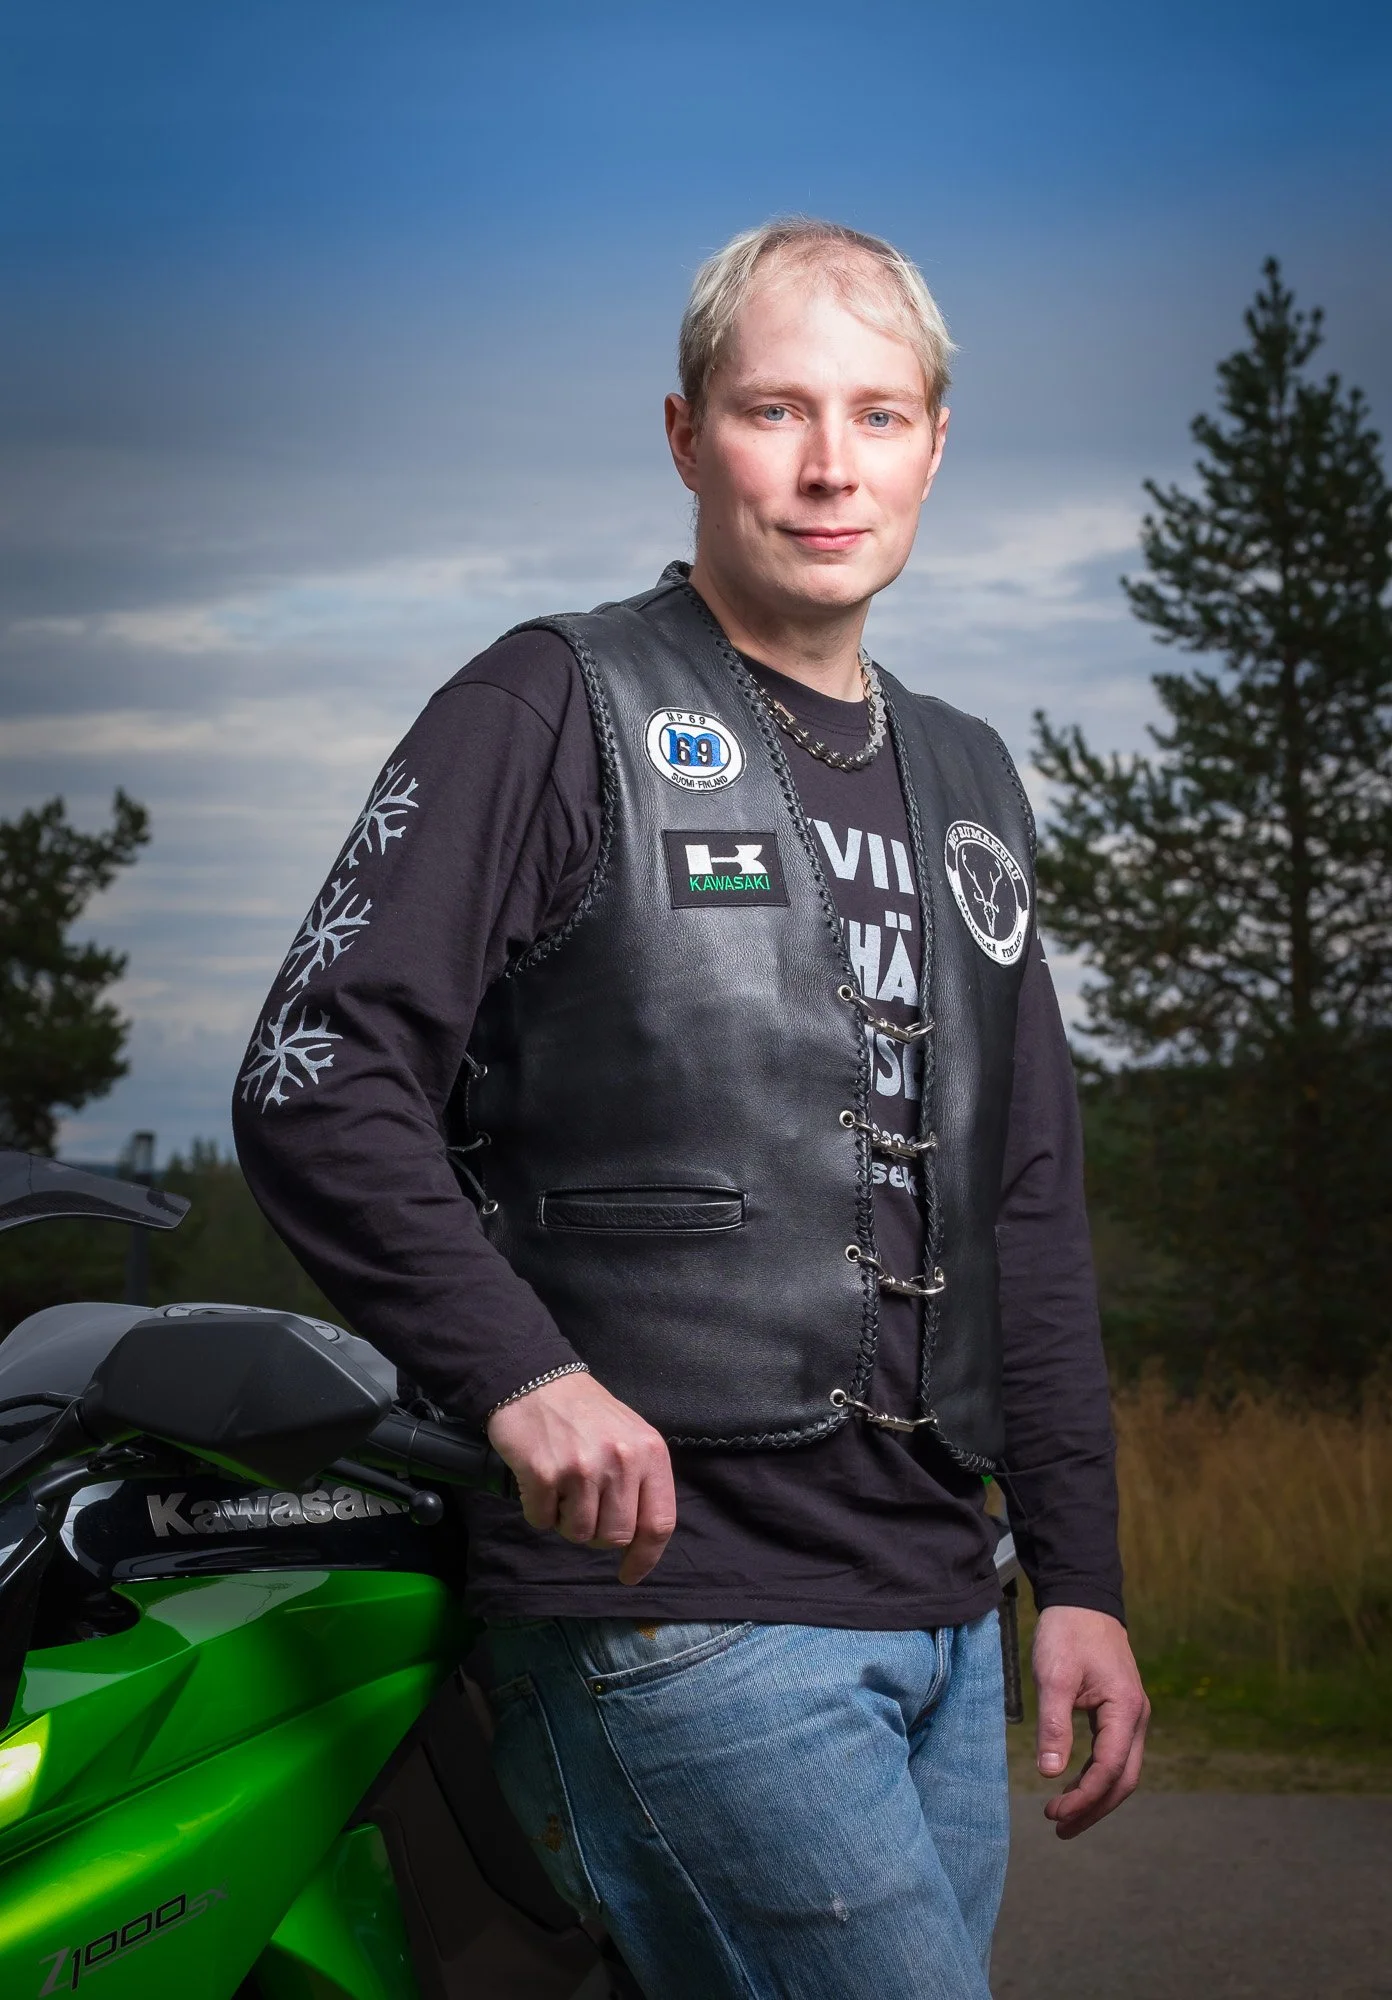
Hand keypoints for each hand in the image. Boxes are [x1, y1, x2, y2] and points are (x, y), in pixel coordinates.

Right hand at [486, 1371, 676, 1585]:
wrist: (536, 1379)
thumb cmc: (585, 1412)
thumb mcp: (630, 1435)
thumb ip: (641, 1479)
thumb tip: (641, 1537)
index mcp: (649, 1452)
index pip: (659, 1522)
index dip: (645, 1557)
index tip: (629, 1574)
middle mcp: (621, 1460)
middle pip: (616, 1536)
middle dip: (597, 1532)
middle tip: (582, 1505)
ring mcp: (582, 1467)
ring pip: (578, 1534)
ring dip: (565, 1520)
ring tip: (561, 1486)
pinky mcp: (543, 1472)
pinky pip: (542, 1520)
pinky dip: (537, 1509)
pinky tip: (539, 1479)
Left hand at [1032, 1605, 1148, 1838]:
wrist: (1081, 1599)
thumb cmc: (1067, 1633)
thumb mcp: (1053, 1676)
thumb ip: (1054, 1725)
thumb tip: (1050, 1773)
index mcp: (1125, 1709)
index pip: (1109, 1768)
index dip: (1084, 1797)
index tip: (1054, 1813)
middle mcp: (1136, 1717)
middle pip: (1123, 1778)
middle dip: (1093, 1808)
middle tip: (1059, 1828)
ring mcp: (1131, 1715)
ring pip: (1121, 1770)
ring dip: (1095, 1796)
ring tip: (1062, 1817)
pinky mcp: (1120, 1712)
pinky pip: (1113, 1754)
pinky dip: (1095, 1776)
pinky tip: (1073, 1787)